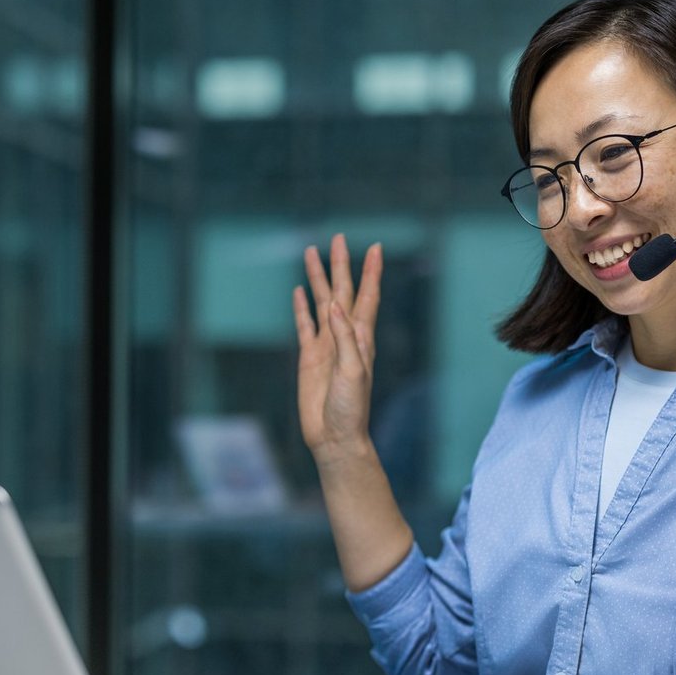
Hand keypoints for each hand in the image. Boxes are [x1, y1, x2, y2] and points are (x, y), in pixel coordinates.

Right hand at [294, 234, 382, 463]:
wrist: (334, 436)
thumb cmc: (351, 408)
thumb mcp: (353, 371)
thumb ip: (343, 338)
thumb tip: (332, 306)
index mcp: (361, 338)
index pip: (367, 297)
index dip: (371, 273)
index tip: (376, 248)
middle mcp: (344, 336)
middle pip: (342, 291)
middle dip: (341, 265)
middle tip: (338, 238)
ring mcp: (326, 345)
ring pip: (321, 302)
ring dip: (318, 278)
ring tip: (311, 254)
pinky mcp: (309, 357)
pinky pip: (304, 325)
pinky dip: (301, 307)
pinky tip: (299, 292)